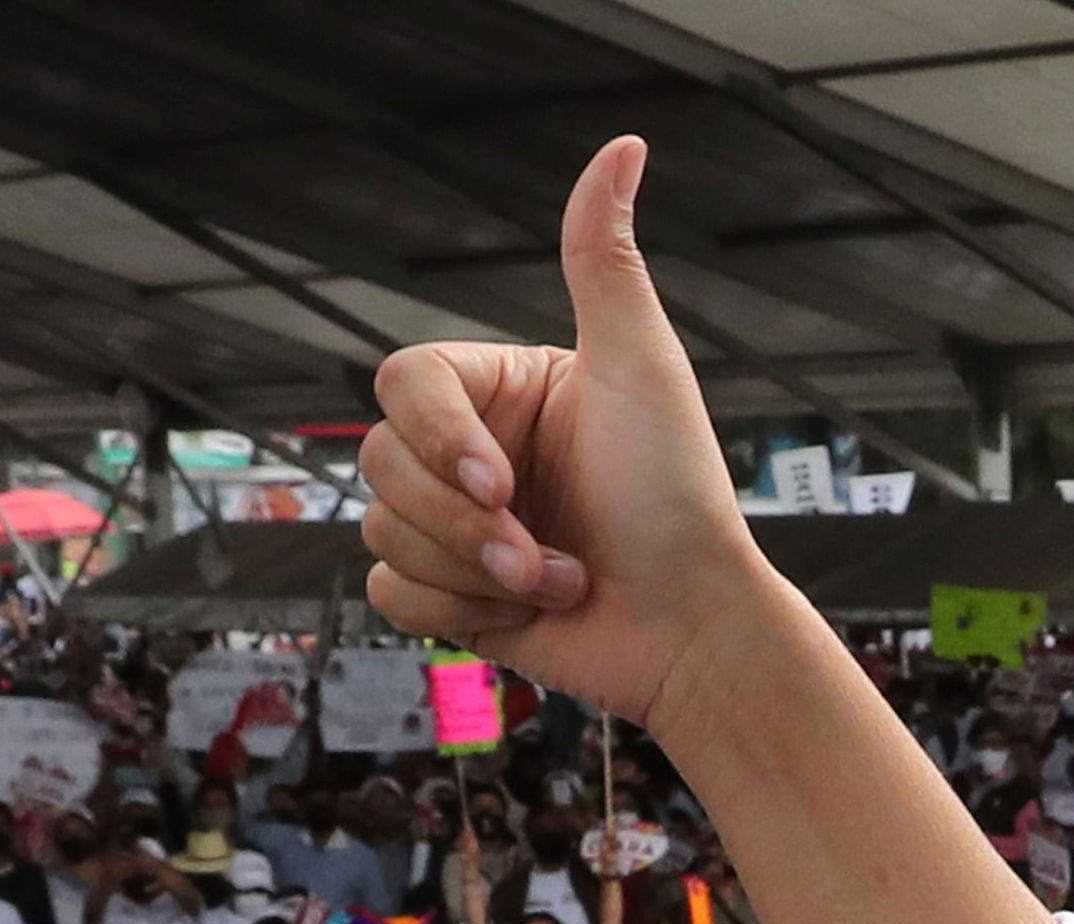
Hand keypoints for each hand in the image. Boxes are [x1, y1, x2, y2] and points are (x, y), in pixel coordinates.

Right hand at [361, 141, 785, 733]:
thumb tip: (624, 146)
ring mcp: (456, 524)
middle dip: (466, 525)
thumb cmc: (676, 499)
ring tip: (556, 581)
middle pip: (382, 463)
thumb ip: (605, 259)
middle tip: (545, 556)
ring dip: (474, 573)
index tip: (503, 486)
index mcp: (503, 390)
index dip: (440, 441)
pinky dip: (456, 609)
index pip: (405, 384)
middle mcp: (473, 450)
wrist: (692, 628)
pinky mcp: (450, 593)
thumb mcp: (640, 366)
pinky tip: (528, 613)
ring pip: (382, 530)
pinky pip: (388, 593)